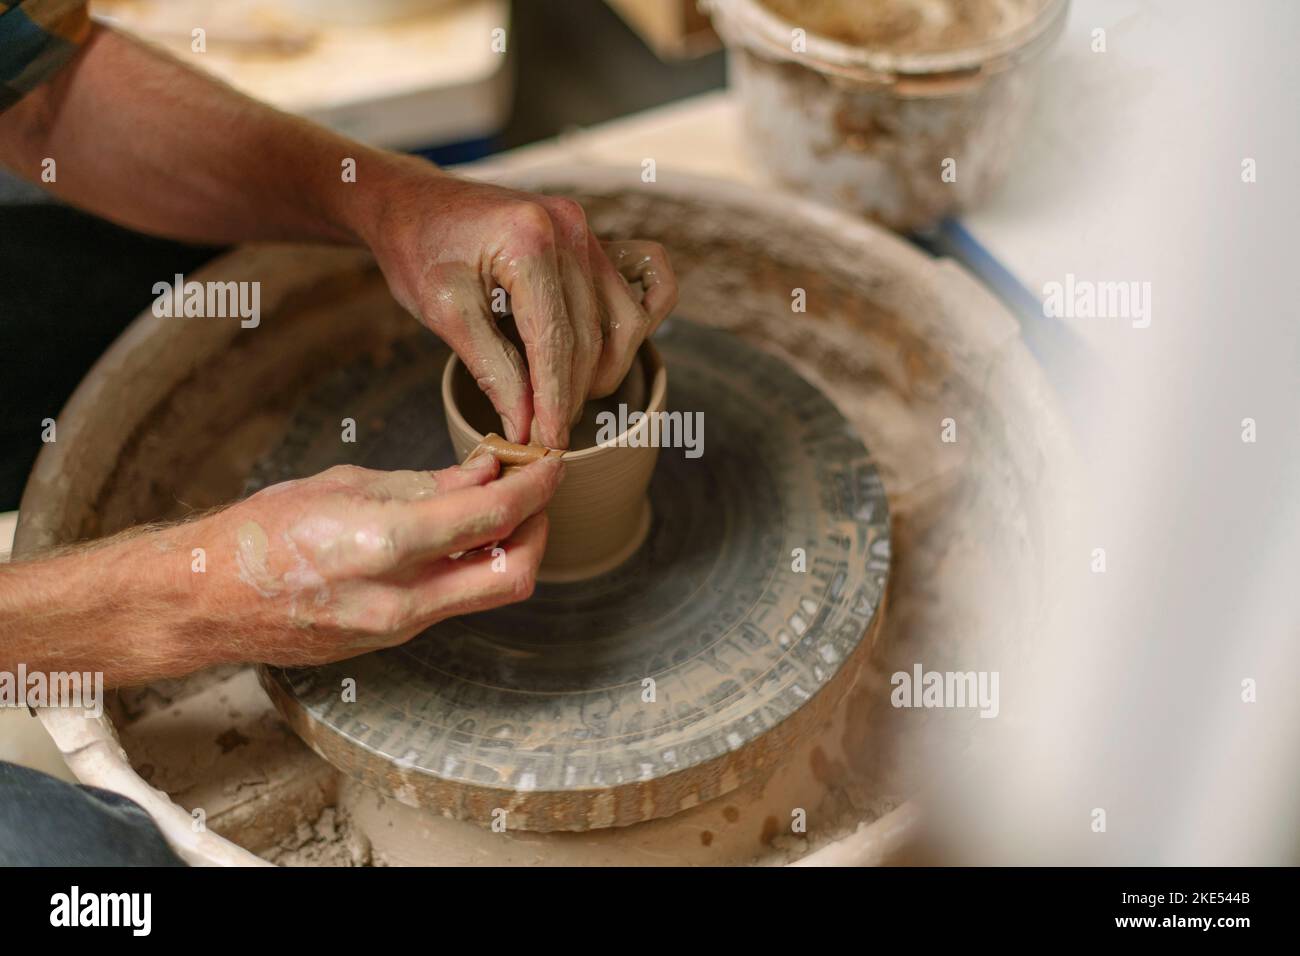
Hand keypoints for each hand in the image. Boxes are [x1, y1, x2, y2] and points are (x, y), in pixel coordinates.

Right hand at [196, 456, 561, 666]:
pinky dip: (470, 569)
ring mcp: (398, 629)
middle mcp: (400, 598)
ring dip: (508, 550)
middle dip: (539, 529)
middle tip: (532, 491)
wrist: (204, 601)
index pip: (494, 516)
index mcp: (385, 544)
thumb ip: (426, 485)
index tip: (550, 462)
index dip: (537, 487)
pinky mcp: (392, 643)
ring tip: (495, 508)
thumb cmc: (260, 532)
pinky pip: (453, 605)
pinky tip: (456, 538)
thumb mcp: (345, 486)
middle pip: (515, 574)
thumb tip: (486, 471)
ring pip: (488, 594)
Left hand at [357, 164, 677, 447]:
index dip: (553, 401)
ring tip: (559, 397)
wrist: (416, 204)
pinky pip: (641, 291)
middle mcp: (570, 229)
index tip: (547, 443)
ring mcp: (587, 231)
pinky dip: (629, 328)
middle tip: (543, 433)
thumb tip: (526, 425)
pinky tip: (602, 354)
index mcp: (529, 241)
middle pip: (592, 338)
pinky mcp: (593, 239)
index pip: (556, 341)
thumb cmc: (420, 251)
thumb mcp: (444, 312)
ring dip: (600, 370)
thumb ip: (492, 368)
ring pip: (623, 323)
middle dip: (571, 394)